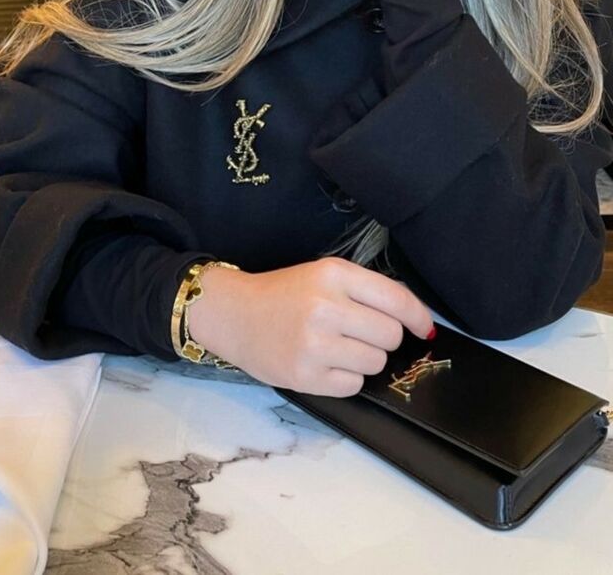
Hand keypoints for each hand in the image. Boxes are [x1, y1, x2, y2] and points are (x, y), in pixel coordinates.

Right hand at [188, 257, 433, 396]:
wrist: (236, 315)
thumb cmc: (286, 294)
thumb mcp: (324, 276)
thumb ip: (367, 291)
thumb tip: (416, 320)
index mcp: (334, 275)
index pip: (397, 300)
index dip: (419, 318)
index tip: (425, 329)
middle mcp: (325, 307)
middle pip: (390, 335)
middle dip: (383, 338)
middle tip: (358, 333)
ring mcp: (314, 344)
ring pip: (376, 362)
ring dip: (365, 359)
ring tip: (339, 348)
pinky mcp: (305, 377)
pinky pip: (354, 385)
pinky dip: (346, 378)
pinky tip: (325, 363)